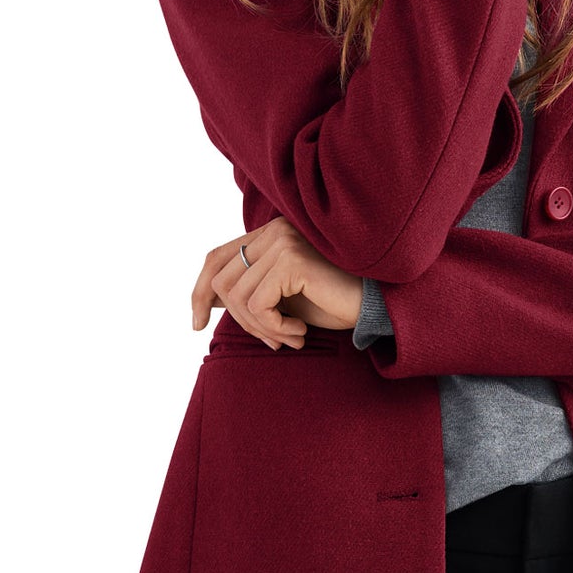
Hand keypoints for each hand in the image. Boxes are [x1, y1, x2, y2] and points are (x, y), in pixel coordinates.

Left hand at [192, 216, 363, 350]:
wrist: (374, 305)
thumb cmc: (333, 301)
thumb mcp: (283, 296)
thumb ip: (251, 290)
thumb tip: (208, 301)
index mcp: (268, 234)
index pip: (216, 258)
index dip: (199, 292)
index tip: (197, 324)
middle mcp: (274, 231)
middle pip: (222, 281)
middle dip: (241, 321)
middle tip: (273, 341)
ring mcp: (283, 242)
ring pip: (238, 297)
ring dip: (261, 329)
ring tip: (289, 338)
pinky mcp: (292, 261)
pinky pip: (258, 305)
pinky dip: (275, 328)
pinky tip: (300, 333)